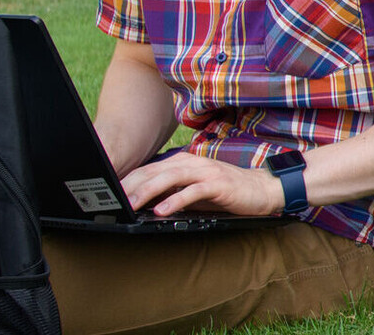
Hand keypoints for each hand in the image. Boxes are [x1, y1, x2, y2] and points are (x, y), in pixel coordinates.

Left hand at [119, 152, 284, 216]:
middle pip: (155, 171)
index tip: (110, 194)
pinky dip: (176, 200)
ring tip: (132, 204)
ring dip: (149, 191)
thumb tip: (144, 203)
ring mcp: (206, 172)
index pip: (150, 169)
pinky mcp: (218, 184)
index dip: (129, 180)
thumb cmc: (227, 192)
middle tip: (113, 200)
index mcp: (184, 163)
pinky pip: (193, 191)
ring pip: (170, 178)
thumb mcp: (194, 191)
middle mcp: (193, 163)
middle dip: (132, 185)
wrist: (263, 189)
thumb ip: (171, 192)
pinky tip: (162, 210)